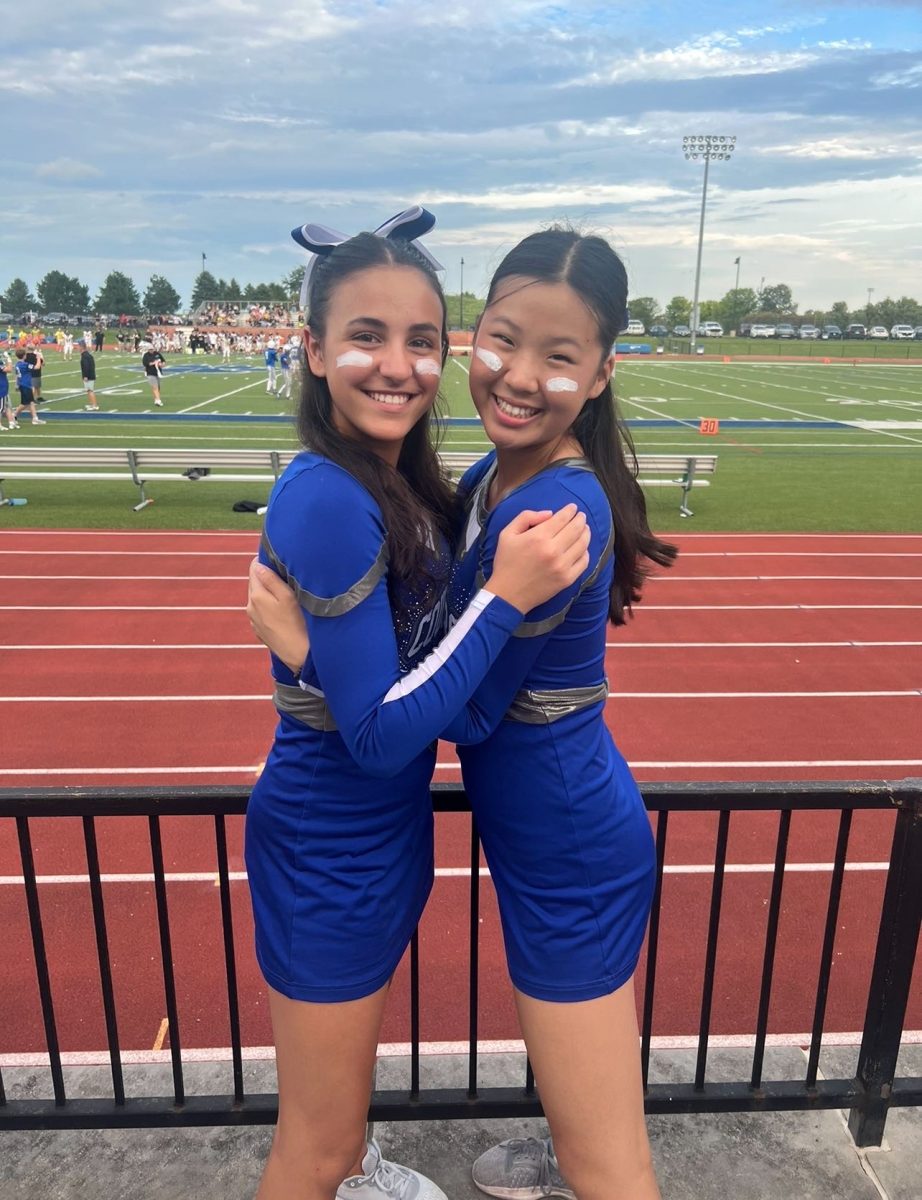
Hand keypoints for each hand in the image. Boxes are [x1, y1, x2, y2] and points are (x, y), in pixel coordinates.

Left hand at [246, 558, 309, 674]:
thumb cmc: (297, 623)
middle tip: (284, 577)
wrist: (297, 654)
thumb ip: (271, 579)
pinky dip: (268, 607)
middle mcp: (250, 606)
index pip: (254, 568)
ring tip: (284, 595)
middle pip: (254, 583)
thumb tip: (258, 565)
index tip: (279, 562)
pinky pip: (260, 611)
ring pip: (257, 598)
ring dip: (267, 593)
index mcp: (256, 594)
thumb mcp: (287, 597)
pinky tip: (281, 612)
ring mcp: (253, 619)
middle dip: (266, 577)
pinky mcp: (258, 630)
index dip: (266, 562)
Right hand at [487, 503, 590, 613]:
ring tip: (585, 529)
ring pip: (583, 544)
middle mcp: (553, 550)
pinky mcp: (567, 579)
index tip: (573, 508)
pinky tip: (582, 548)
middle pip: (576, 529)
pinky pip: (584, 562)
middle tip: (581, 516)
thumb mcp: (507, 534)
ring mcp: (562, 566)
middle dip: (580, 519)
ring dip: (586, 533)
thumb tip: (549, 513)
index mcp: (538, 537)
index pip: (562, 518)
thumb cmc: (506, 562)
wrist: (507, 594)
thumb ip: (526, 517)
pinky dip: (585, 552)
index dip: (570, 510)